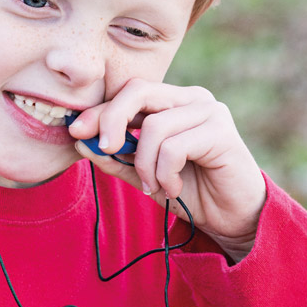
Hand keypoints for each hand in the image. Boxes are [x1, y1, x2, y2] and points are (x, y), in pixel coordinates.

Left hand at [68, 78, 265, 261]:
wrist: (230, 215)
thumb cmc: (188, 189)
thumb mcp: (143, 173)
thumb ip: (116, 157)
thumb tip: (81, 141)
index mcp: (172, 102)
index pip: (129, 93)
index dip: (99, 111)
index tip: (76, 132)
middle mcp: (191, 98)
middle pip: (138, 91)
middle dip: (111, 120)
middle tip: (106, 150)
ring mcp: (208, 111)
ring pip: (153, 127)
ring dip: (144, 165)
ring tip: (154, 186)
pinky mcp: (221, 131)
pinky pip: (173, 148)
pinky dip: (164, 174)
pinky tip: (174, 189)